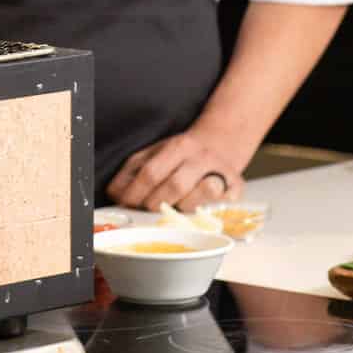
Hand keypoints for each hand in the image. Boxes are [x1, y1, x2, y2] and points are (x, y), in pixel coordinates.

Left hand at [107, 130, 245, 210]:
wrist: (221, 142)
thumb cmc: (182, 153)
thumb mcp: (155, 153)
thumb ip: (134, 170)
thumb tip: (115, 194)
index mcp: (178, 146)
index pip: (152, 172)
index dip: (135, 192)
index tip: (125, 203)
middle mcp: (201, 158)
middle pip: (175, 185)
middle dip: (155, 202)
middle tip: (145, 209)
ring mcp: (222, 172)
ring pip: (201, 194)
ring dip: (180, 207)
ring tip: (169, 209)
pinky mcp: (237, 188)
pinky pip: (221, 205)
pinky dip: (206, 211)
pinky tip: (194, 211)